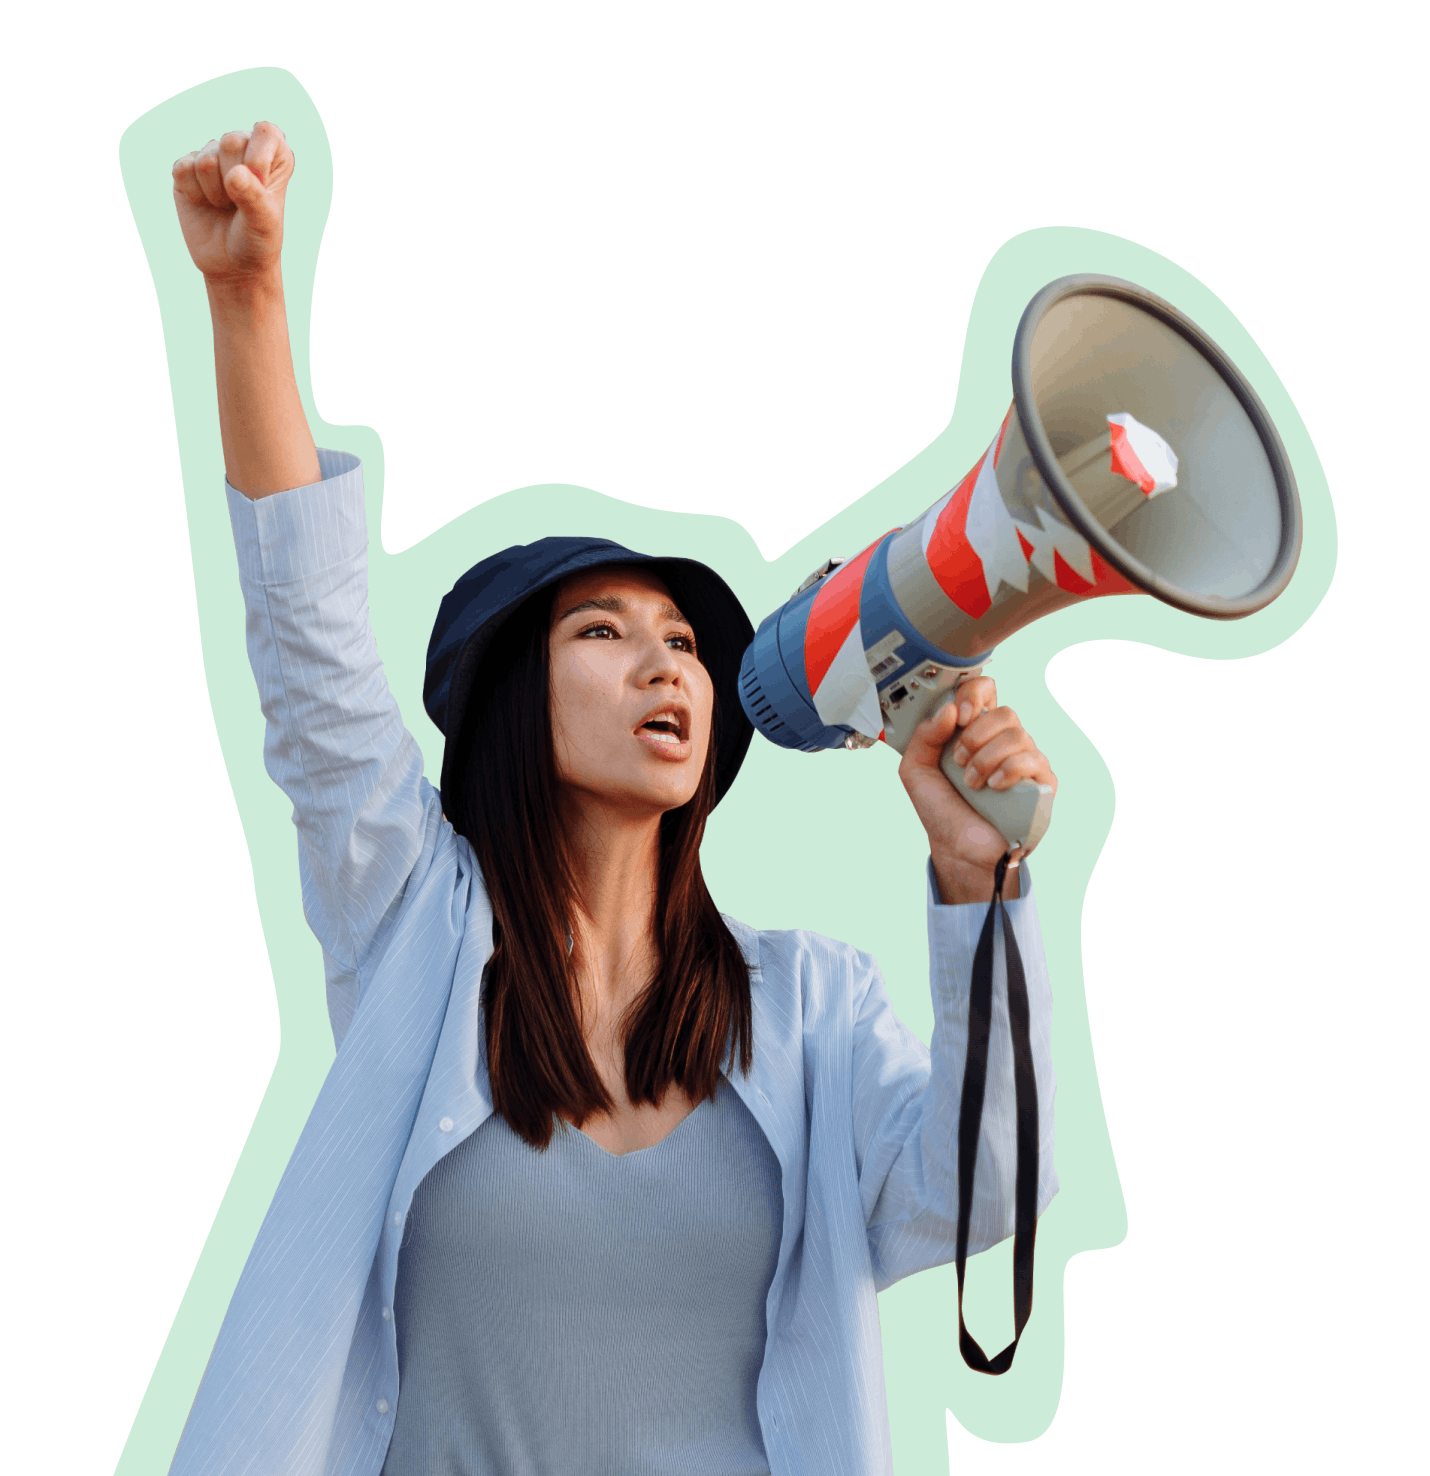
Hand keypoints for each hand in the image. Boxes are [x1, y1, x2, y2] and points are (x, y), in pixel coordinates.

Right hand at [172, 123, 293, 283]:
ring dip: (215, 193)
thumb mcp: (264, 223)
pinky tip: (204, 204)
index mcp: (272, 154)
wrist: (233, 265)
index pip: (265, 132)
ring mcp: (211, 156)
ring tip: (225, 207)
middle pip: (231, 140)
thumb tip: (234, 174)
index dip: (258, 160)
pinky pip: (182, 169)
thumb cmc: (257, 240)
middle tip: (240, 204)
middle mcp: (242, 148)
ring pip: (206, 158)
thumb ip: (254, 197)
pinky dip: (194, 194)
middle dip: (235, 180)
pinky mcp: (185, 168)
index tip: (261, 187)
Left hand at [897, 675, 1055, 903]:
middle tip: (959, 761)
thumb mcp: (916, 769)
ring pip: (1017, 735)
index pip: (987, 691)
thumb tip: (950, 709)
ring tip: (972, 783)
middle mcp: (1003, 741)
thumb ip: (924, 735)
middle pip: (1004, 712)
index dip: (974, 694)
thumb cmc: (942, 809)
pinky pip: (1033, 760)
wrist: (956, 849)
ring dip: (985, 759)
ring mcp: (1025, 761)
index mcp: (975, 731)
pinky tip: (993, 787)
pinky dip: (1008, 770)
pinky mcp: (1041, 784)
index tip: (960, 714)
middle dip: (975, 736)